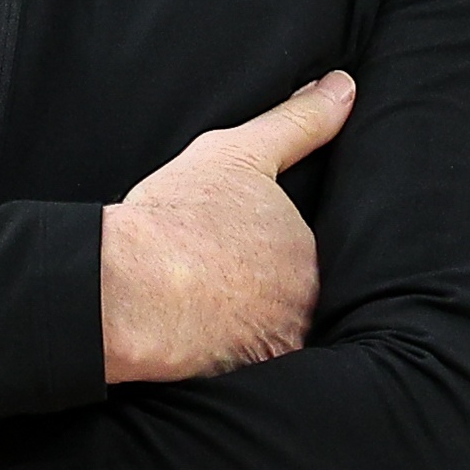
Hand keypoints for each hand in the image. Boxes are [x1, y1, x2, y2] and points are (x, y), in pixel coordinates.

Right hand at [99, 72, 352, 384]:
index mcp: (309, 256)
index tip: (242, 259)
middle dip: (274, 301)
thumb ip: (297, 123)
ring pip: (276, 340)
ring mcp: (276, 348)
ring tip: (217, 322)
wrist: (126, 286)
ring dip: (256, 335)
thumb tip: (343, 86)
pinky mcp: (244, 383)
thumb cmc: (178, 217)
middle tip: (228, 290)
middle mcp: (304, 307)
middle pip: (298, 305)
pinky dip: (236, 366)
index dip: (276, 261)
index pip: (308, 262)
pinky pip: (252, 378)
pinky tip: (208, 354)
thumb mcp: (239, 154)